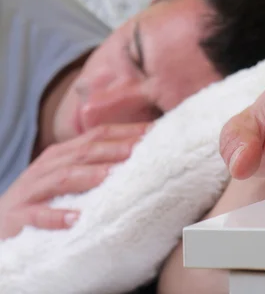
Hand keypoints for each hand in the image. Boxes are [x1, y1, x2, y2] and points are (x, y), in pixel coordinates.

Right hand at [0, 122, 149, 239]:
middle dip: (115, 149)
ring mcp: (33, 190)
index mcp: (63, 153)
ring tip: (114, 176)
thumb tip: (140, 157)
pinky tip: (77, 219)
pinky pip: (38, 215)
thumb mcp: (67, 175)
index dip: (127, 132)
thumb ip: (97, 164)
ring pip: (64, 178)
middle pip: (85, 152)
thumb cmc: (42, 199)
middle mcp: (48, 166)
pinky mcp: (19, 216)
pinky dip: (57, 216)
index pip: (98, 136)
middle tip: (143, 150)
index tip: (157, 132)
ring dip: (91, 175)